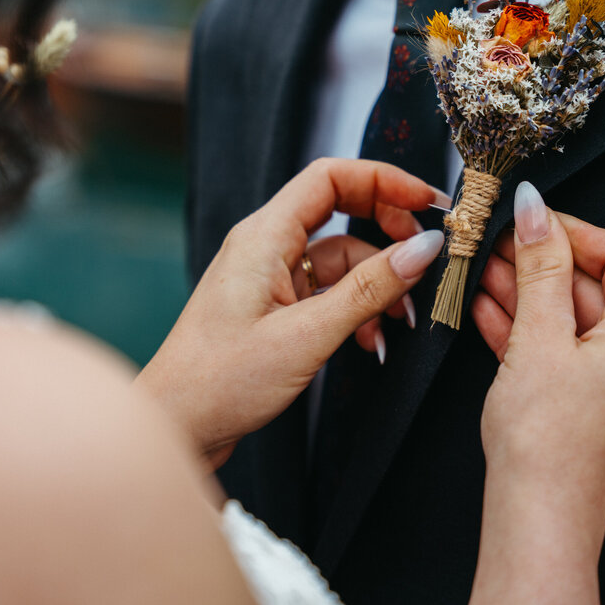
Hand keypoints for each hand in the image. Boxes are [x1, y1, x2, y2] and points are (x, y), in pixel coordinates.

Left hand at [137, 158, 445, 469]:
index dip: (383, 181)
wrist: (177, 427)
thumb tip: (423, 250)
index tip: (427, 203)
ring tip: (399, 321)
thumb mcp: (307, 335)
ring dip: (376, 285)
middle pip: (339, 211)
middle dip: (388, 233)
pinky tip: (368, 341)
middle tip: (424, 258)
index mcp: (263, 236)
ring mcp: (269, 277)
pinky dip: (355, 310)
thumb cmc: (220, 382)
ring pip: (340, 259)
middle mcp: (264, 246)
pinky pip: (327, 291)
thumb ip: (369, 290)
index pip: (330, 177)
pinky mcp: (274, 307)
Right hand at [471, 183, 604, 604]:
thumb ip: (540, 265)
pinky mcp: (600, 405)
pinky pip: (569, 351)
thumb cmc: (549, 442)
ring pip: (576, 319)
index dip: (573, 230)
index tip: (530, 218)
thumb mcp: (539, 335)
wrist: (540, 518)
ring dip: (529, 293)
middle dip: (540, 262)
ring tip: (481, 271)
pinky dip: (532, 330)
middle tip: (495, 242)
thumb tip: (537, 211)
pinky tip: (489, 312)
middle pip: (597, 286)